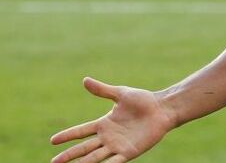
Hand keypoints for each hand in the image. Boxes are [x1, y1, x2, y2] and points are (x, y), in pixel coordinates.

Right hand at [50, 77, 174, 162]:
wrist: (162, 109)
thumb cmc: (143, 100)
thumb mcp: (120, 94)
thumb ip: (102, 90)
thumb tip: (85, 80)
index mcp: (103, 124)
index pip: (81, 131)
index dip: (68, 136)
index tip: (52, 141)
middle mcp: (107, 137)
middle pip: (84, 148)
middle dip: (69, 155)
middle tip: (53, 162)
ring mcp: (117, 146)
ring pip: (95, 158)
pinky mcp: (129, 152)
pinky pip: (115, 162)